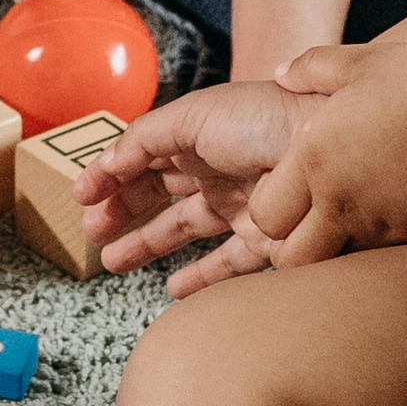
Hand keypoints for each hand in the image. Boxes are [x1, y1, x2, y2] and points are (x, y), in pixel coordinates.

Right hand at [81, 78, 330, 292]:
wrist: (327, 143)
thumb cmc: (261, 120)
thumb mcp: (191, 117)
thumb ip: (142, 140)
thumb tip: (104, 163)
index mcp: (195, 136)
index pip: (143, 157)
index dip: (109, 175)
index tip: (79, 197)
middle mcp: (214, 169)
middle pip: (157, 194)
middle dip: (121, 212)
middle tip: (91, 234)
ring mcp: (239, 205)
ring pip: (181, 230)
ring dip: (145, 245)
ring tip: (112, 263)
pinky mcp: (265, 240)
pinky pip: (225, 265)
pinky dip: (198, 279)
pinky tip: (172, 289)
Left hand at [262, 48, 406, 263]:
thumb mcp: (363, 61)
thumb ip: (314, 67)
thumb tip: (284, 73)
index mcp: (312, 160)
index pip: (264, 216)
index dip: (269, 212)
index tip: (288, 195)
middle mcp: (337, 201)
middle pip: (291, 260)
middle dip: (293, 251)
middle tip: (309, 229)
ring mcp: (377, 225)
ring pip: (334, 269)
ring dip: (334, 256)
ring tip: (350, 229)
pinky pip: (382, 260)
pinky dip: (378, 252)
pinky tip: (392, 224)